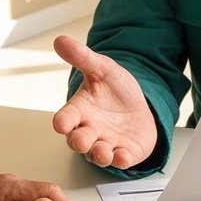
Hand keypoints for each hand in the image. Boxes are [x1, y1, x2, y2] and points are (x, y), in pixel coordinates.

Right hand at [52, 35, 157, 168]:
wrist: (140, 106)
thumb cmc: (115, 91)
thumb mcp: (103, 69)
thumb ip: (83, 58)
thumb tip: (60, 40)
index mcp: (80, 111)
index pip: (66, 118)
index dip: (63, 122)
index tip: (60, 123)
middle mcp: (89, 130)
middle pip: (78, 141)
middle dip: (79, 142)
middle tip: (80, 140)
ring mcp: (106, 143)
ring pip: (97, 154)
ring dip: (99, 154)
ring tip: (102, 151)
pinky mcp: (124, 153)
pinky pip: (120, 160)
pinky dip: (121, 160)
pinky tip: (123, 156)